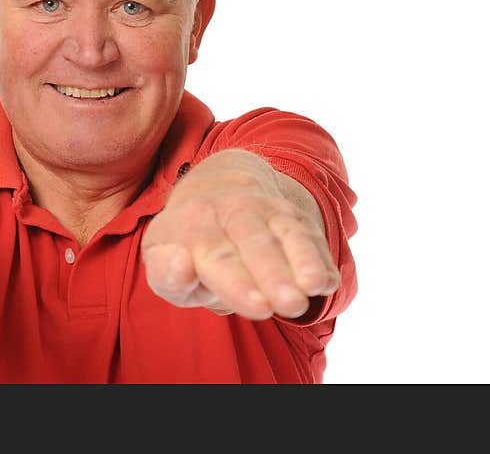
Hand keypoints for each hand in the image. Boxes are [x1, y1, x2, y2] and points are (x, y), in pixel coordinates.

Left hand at [141, 155, 339, 319]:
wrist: (216, 185)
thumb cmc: (188, 244)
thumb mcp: (162, 261)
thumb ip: (165, 274)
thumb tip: (181, 264)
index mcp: (189, 225)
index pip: (211, 256)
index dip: (230, 281)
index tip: (242, 297)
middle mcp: (227, 211)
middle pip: (251, 243)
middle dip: (270, 274)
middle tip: (285, 305)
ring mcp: (263, 209)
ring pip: (285, 233)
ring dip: (301, 261)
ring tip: (312, 287)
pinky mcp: (292, 215)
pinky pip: (309, 233)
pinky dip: (319, 257)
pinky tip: (327, 282)